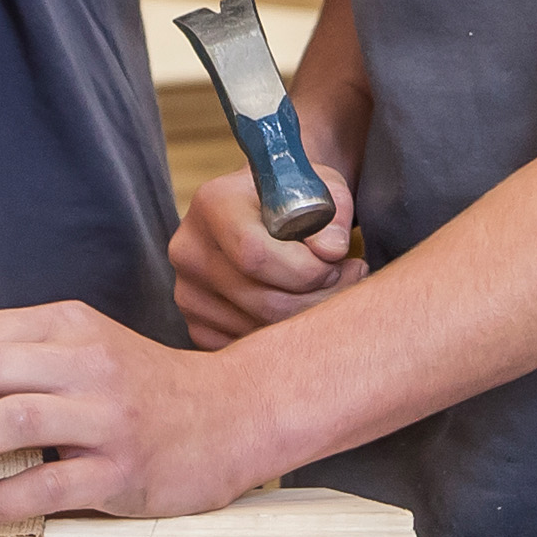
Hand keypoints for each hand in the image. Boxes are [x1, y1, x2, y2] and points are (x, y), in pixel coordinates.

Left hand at [0, 301, 270, 525]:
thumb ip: (27, 359)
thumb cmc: (147, 389)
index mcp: (68, 326)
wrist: (233, 416)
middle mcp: (85, 363)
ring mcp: (106, 417)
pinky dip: (0, 499)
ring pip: (8, 422)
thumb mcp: (89, 348)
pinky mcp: (123, 470)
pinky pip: (46, 484)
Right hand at [171, 162, 365, 349]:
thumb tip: (331, 251)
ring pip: (260, 330)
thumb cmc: (298, 200)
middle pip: (261, 301)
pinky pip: (248, 346)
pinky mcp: (197, 324)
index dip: (308, 269)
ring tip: (331, 290)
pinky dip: (283, 337)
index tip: (338, 260)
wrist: (266, 211)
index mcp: (213, 204)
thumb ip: (332, 216)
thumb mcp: (323, 190)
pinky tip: (301, 306)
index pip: (255, 255)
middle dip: (318, 298)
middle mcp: (189, 249)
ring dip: (307, 320)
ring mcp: (188, 291)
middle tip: (348, 279)